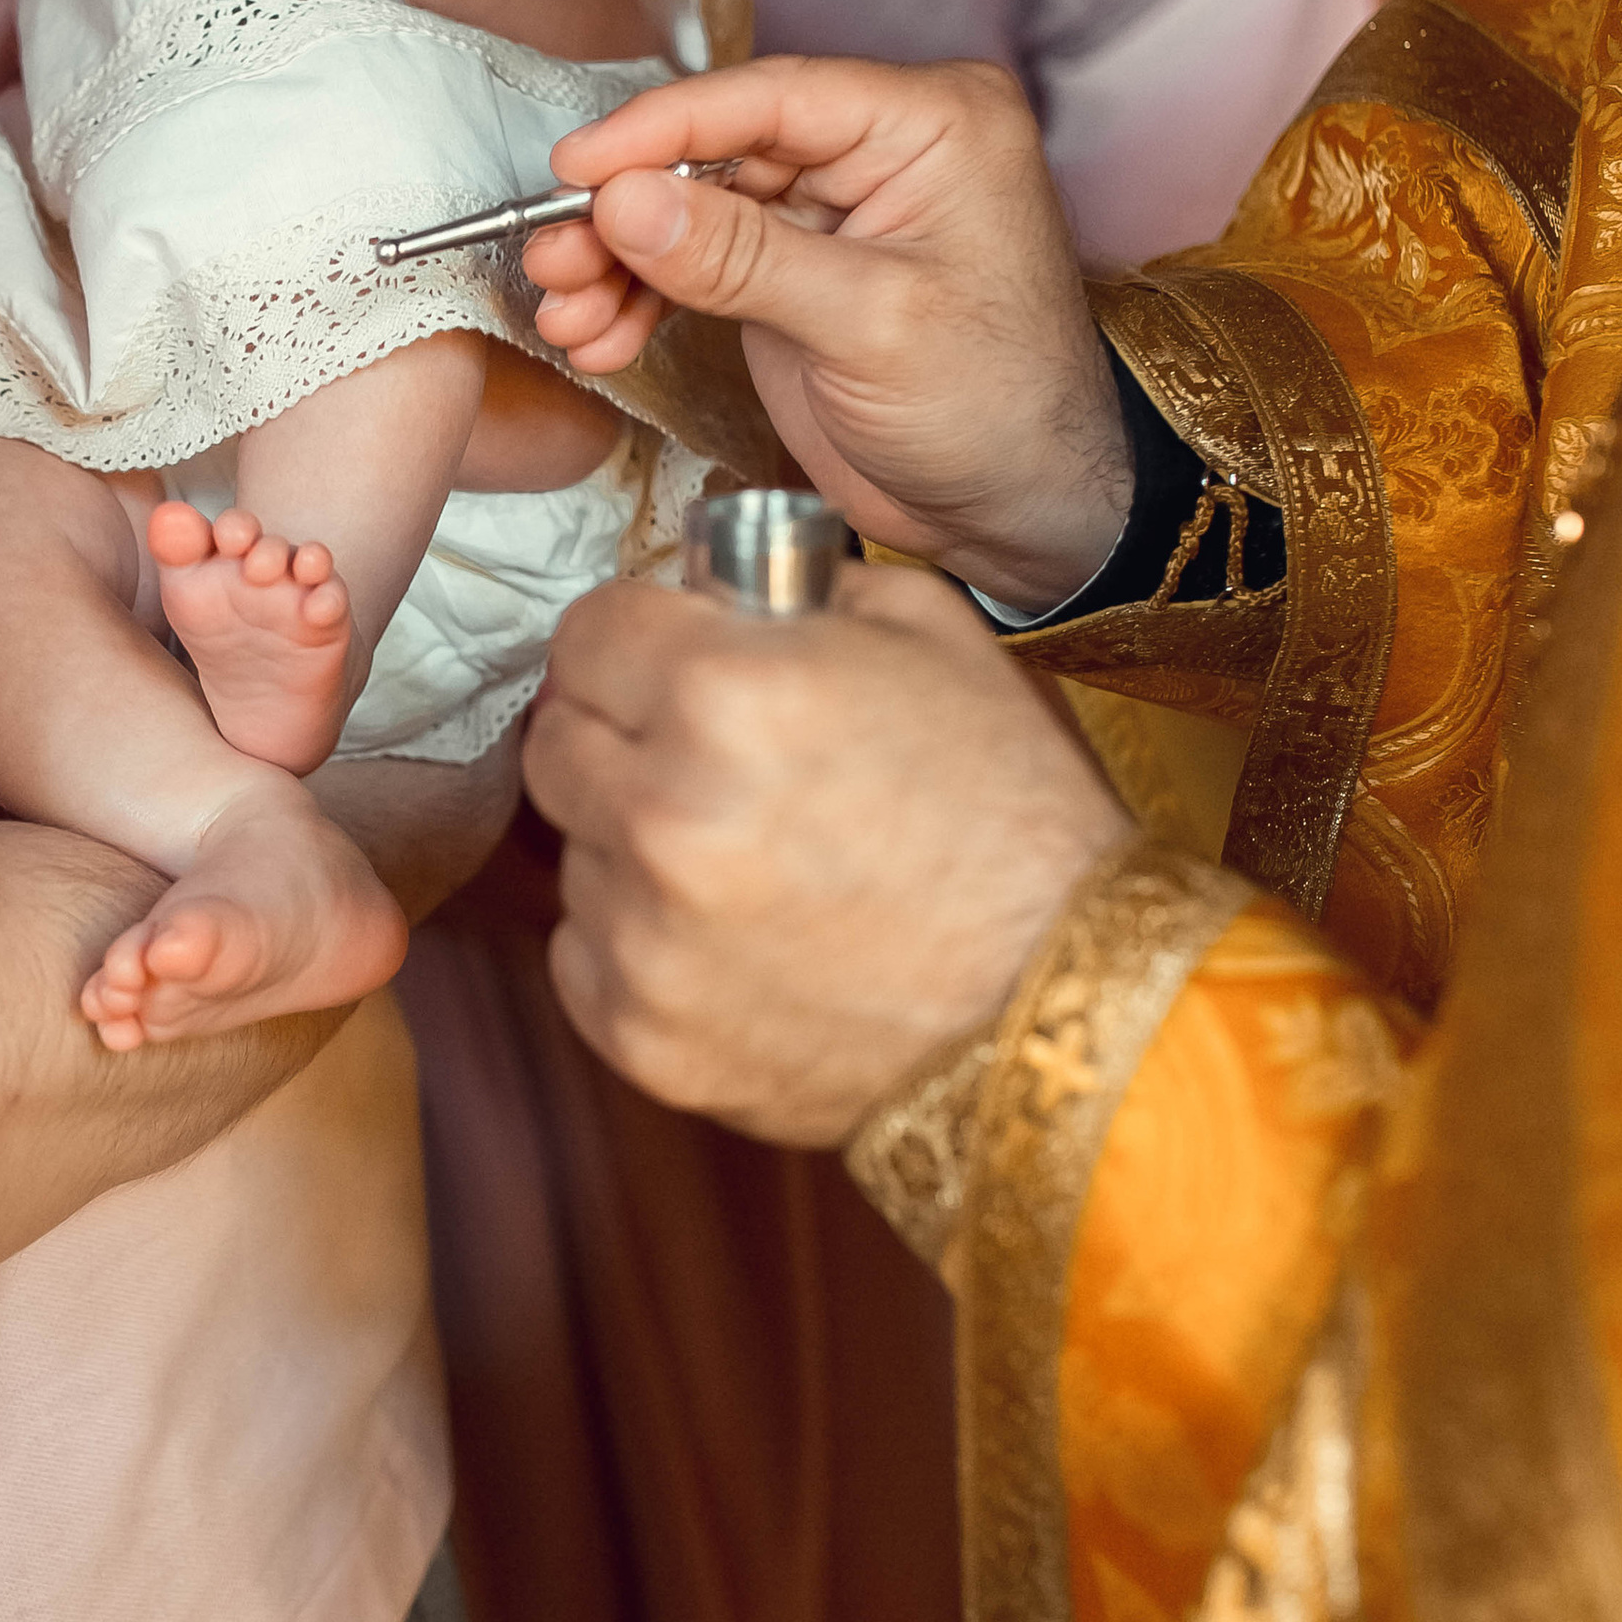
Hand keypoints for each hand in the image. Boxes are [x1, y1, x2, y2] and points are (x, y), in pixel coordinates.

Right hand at [519, 57, 1130, 615]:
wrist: (1028, 515)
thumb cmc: (1002, 412)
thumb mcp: (869, 327)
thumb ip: (742, 258)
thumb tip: (626, 199)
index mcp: (932, 125)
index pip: (772, 99)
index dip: (661, 129)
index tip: (576, 167)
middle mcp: (882, 151)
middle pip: (719, 153)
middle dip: (625, 212)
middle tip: (554, 257)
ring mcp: (836, 214)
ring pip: (696, 210)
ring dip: (620, 264)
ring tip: (567, 314)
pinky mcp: (801, 273)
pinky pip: (702, 265)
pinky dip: (646, 301)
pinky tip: (600, 338)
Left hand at [524, 565, 1135, 1142]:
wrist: (1063, 1006)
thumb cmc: (1014, 812)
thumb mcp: (930, 636)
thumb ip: (794, 585)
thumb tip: (705, 586)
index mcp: (724, 692)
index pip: (586, 631)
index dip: (636, 638)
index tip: (668, 660)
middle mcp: (664, 814)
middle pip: (559, 739)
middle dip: (622, 732)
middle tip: (707, 758)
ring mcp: (646, 937)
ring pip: (572, 849)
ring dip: (635, 842)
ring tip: (751, 861)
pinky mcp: (643, 1037)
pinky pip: (586, 955)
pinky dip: (642, 941)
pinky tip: (740, 938)